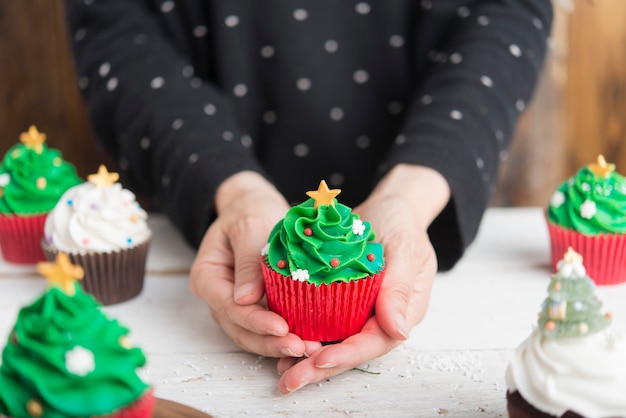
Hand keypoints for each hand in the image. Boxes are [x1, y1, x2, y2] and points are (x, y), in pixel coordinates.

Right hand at [189, 172, 321, 357]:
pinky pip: (266, 328)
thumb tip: (246, 299)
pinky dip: (284, 337)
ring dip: (279, 345)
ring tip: (309, 348)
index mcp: (207, 277)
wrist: (255, 208)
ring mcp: (235, 305)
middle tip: (301, 348)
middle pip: (240, 329)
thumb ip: (247, 261)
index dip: (255, 321)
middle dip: (270, 342)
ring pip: (253, 335)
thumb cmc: (250, 212)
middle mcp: (218, 296)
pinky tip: (308, 341)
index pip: (230, 307)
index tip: (281, 328)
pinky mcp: (255, 307)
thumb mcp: (249, 226)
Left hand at [275, 164, 449, 392]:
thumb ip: (400, 289)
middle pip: (350, 350)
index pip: (374, 342)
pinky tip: (279, 342)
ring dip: (307, 358)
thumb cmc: (402, 225)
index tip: (319, 360)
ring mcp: (360, 311)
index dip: (347, 354)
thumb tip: (399, 331)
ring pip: (333, 341)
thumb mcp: (407, 250)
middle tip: (289, 380)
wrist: (388, 208)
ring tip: (281, 371)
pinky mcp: (342, 301)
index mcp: (401, 311)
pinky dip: (303, 333)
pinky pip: (322, 322)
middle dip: (319, 368)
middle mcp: (380, 317)